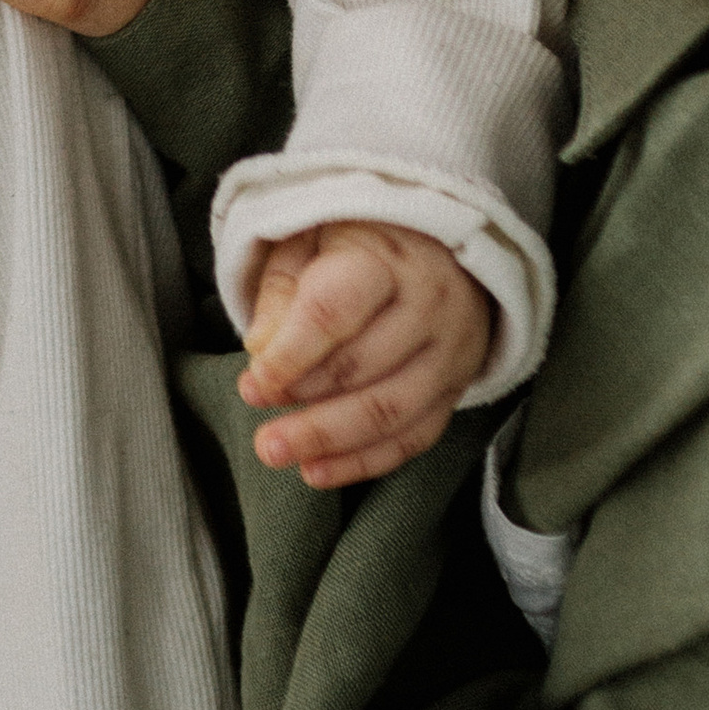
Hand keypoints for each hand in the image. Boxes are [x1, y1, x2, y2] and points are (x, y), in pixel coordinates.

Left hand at [237, 219, 493, 485]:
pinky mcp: (455, 388)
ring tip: (276, 452)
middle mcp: (427, 306)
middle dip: (303, 404)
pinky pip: (414, 436)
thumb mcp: (310, 239)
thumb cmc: (359, 240)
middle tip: (259, 431)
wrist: (442, 247)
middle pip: (363, 368)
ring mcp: (449, 352)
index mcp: (386, 258)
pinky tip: (317, 471)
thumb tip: (260, 348)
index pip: (335, 311)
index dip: (291, 354)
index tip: (253, 383)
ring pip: (391, 412)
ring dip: (329, 441)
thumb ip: (281, 289)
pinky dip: (364, 461)